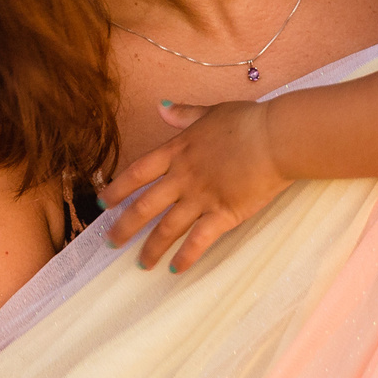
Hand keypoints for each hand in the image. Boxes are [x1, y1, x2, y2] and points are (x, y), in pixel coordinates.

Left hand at [103, 100, 289, 272]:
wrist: (274, 138)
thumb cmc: (247, 122)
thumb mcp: (210, 112)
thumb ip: (184, 114)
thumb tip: (161, 108)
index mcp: (177, 151)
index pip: (138, 173)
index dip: (118, 189)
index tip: (103, 203)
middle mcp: (182, 177)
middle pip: (144, 206)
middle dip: (125, 227)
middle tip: (110, 242)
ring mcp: (201, 198)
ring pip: (167, 228)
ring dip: (151, 248)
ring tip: (140, 264)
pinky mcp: (223, 214)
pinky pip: (199, 240)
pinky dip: (186, 256)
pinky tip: (175, 269)